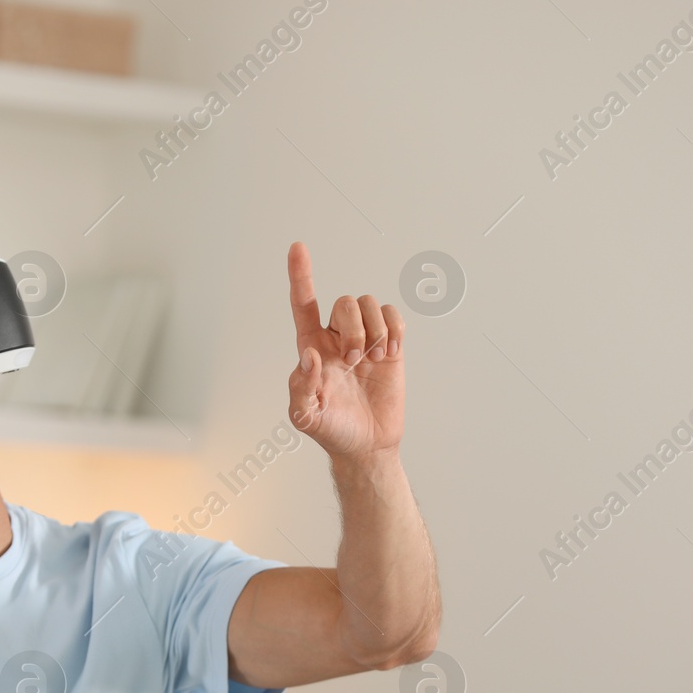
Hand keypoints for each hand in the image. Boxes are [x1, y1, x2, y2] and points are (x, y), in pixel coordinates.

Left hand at [285, 242, 404, 460]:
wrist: (367, 445)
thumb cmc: (332, 430)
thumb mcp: (306, 416)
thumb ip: (301, 388)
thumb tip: (310, 356)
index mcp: (312, 347)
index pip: (303, 304)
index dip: (300, 275)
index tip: (297, 247)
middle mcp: (336, 336)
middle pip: (345, 302)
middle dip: (353, 327)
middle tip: (354, 360)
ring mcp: (365, 339)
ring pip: (370, 303)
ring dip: (374, 330)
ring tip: (374, 360)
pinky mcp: (390, 345)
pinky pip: (393, 315)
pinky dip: (394, 329)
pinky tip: (390, 353)